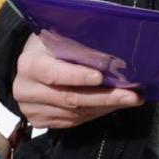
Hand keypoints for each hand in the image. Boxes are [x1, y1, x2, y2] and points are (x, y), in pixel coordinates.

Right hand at [12, 33, 141, 128]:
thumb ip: (79, 44)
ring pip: (74, 113)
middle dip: (104, 97)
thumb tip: (112, 52)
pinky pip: (73, 121)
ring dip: (106, 107)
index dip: (77, 76)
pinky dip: (96, 113)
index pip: (52, 73)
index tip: (100, 77)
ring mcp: (32, 109)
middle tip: (132, 95)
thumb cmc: (52, 47)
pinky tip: (113, 105)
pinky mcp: (40, 121)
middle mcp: (26, 89)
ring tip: (131, 99)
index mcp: (29, 64)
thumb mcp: (61, 37)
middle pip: (69, 98)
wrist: (32, 65)